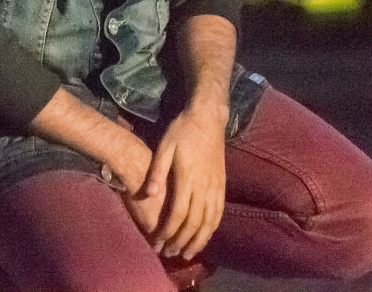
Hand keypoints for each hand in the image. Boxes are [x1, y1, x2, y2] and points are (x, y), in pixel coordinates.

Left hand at [145, 107, 226, 260]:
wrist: (208, 118)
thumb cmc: (182, 130)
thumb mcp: (165, 146)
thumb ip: (157, 171)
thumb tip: (149, 194)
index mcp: (188, 178)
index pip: (178, 214)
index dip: (169, 231)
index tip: (159, 242)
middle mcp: (204, 186)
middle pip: (194, 222)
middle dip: (182, 241)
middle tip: (170, 253)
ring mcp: (216, 186)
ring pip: (209, 221)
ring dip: (199, 240)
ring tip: (188, 252)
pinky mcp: (222, 184)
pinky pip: (219, 212)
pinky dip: (212, 227)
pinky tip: (206, 235)